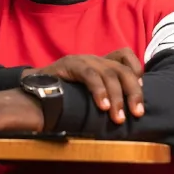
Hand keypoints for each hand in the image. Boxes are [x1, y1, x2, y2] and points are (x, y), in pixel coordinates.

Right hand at [25, 48, 143, 123]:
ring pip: (109, 74)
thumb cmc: (64, 93)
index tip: (139, 90)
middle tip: (137, 114)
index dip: (136, 70)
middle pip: (122, 69)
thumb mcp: (88, 93)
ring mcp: (83, 60)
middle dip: (134, 92)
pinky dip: (99, 91)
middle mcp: (94, 59)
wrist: (33, 87)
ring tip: (118, 118)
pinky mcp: (70, 64)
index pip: (125, 55)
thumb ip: (105, 95)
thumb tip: (126, 113)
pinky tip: (102, 107)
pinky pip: (90, 75)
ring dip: (117, 97)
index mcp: (100, 63)